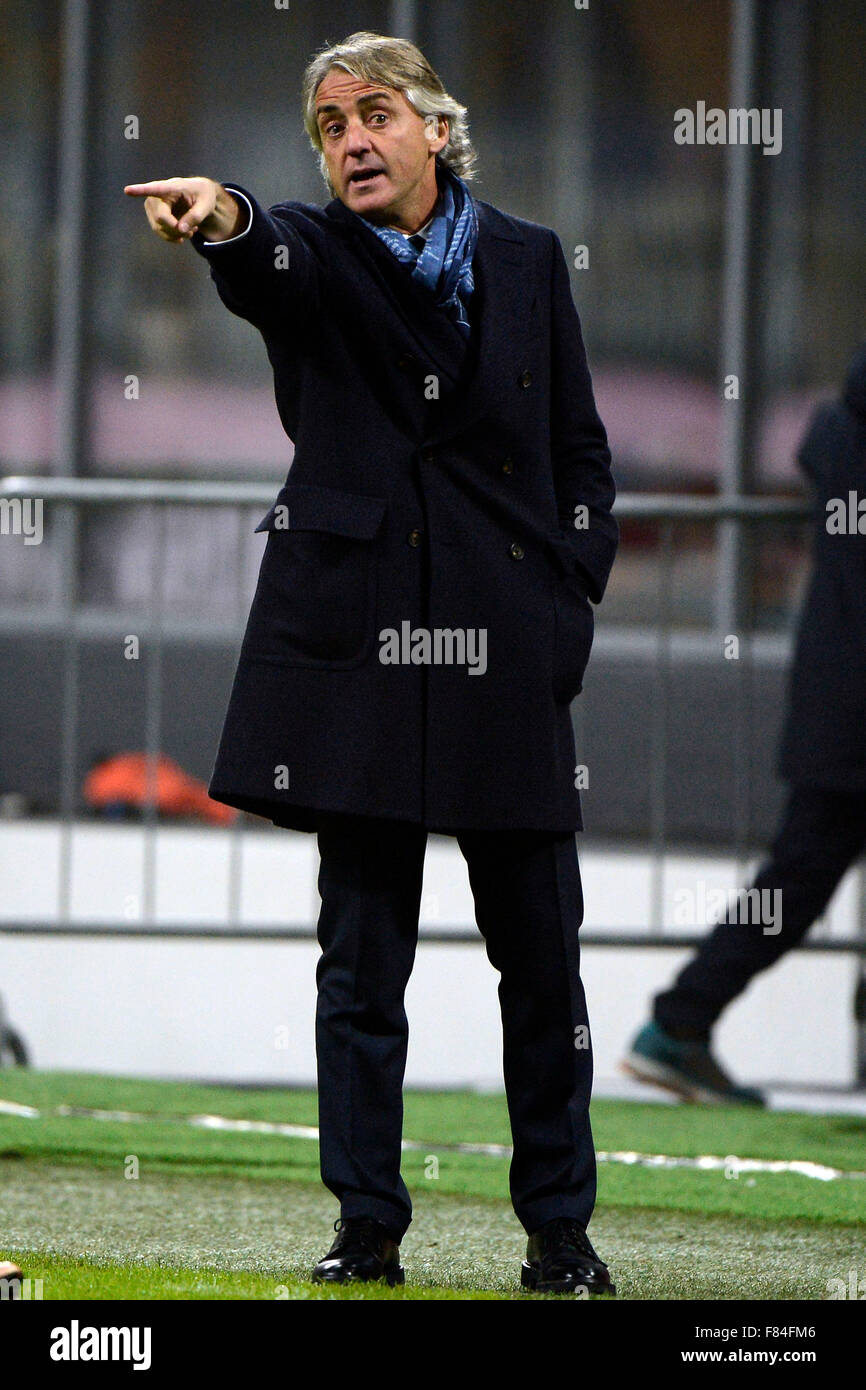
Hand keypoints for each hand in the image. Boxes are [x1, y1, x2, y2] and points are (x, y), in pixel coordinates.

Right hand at [123, 177, 241, 242]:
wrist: (200, 196)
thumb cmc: (204, 196)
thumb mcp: (206, 205)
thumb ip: (195, 217)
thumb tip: (180, 229)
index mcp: (172, 187)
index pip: (155, 189)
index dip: (140, 190)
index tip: (127, 190)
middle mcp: (158, 195)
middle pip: (160, 218)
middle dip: (175, 229)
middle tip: (192, 233)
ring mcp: (154, 205)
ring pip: (158, 227)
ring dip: (174, 234)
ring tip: (191, 233)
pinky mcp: (154, 215)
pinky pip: (159, 231)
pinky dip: (171, 236)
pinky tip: (183, 235)